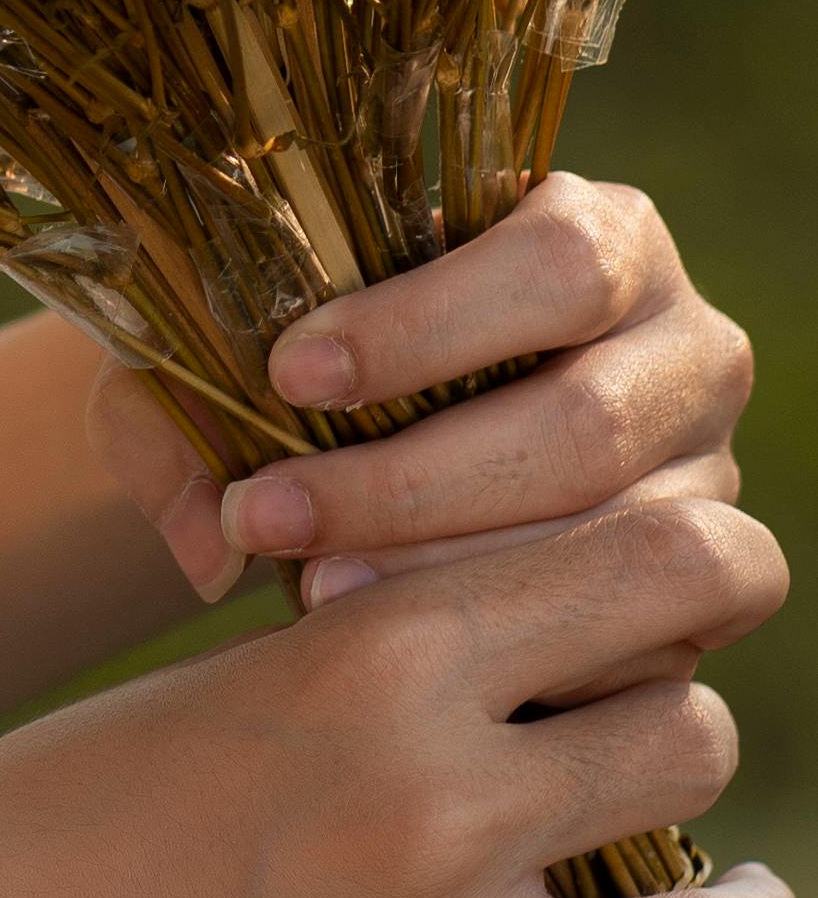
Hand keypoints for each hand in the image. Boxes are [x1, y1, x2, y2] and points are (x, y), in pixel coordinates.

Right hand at [0, 493, 801, 897]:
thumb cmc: (74, 804)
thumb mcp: (242, 678)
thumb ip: (406, 663)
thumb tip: (583, 646)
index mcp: (377, 657)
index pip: (661, 571)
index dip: (713, 575)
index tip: (709, 597)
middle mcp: (431, 804)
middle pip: (696, 735)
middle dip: (680, 736)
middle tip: (644, 762)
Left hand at [91, 172, 749, 623]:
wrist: (396, 431)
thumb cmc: (320, 354)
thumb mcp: (247, 331)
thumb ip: (188, 401)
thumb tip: (204, 543)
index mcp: (609, 238)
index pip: (556, 265)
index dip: (424, 325)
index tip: (289, 372)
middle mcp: (688, 351)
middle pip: (585, 423)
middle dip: (410, 485)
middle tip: (271, 516)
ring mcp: (708, 478)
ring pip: (614, 544)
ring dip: (450, 580)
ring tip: (311, 591)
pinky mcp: (703, 592)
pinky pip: (637, 641)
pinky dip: (515, 653)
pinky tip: (409, 658)